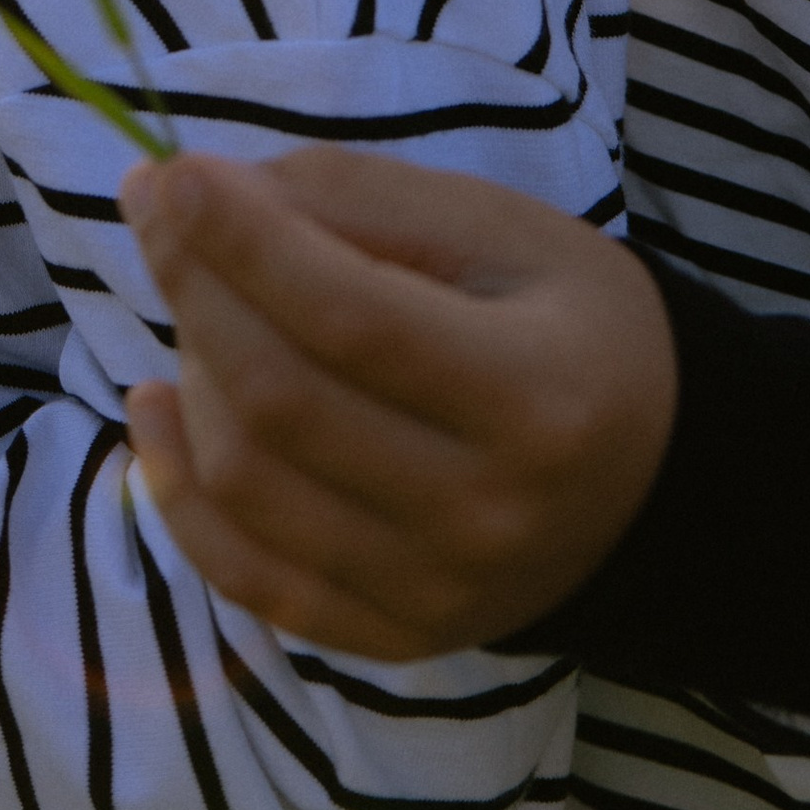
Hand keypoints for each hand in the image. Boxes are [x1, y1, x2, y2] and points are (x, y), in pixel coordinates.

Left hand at [120, 147, 675, 660]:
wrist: (654, 479)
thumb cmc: (569, 323)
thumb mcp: (501, 228)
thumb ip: (359, 200)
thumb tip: (208, 193)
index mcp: (536, 396)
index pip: (352, 318)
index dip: (245, 242)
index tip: (174, 172)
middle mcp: (485, 515)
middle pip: (284, 401)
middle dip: (197, 288)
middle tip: (160, 209)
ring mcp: (435, 593)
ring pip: (248, 485)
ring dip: (184, 377)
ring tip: (188, 303)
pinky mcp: (392, 637)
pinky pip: (246, 576)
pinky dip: (175, 491)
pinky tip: (155, 409)